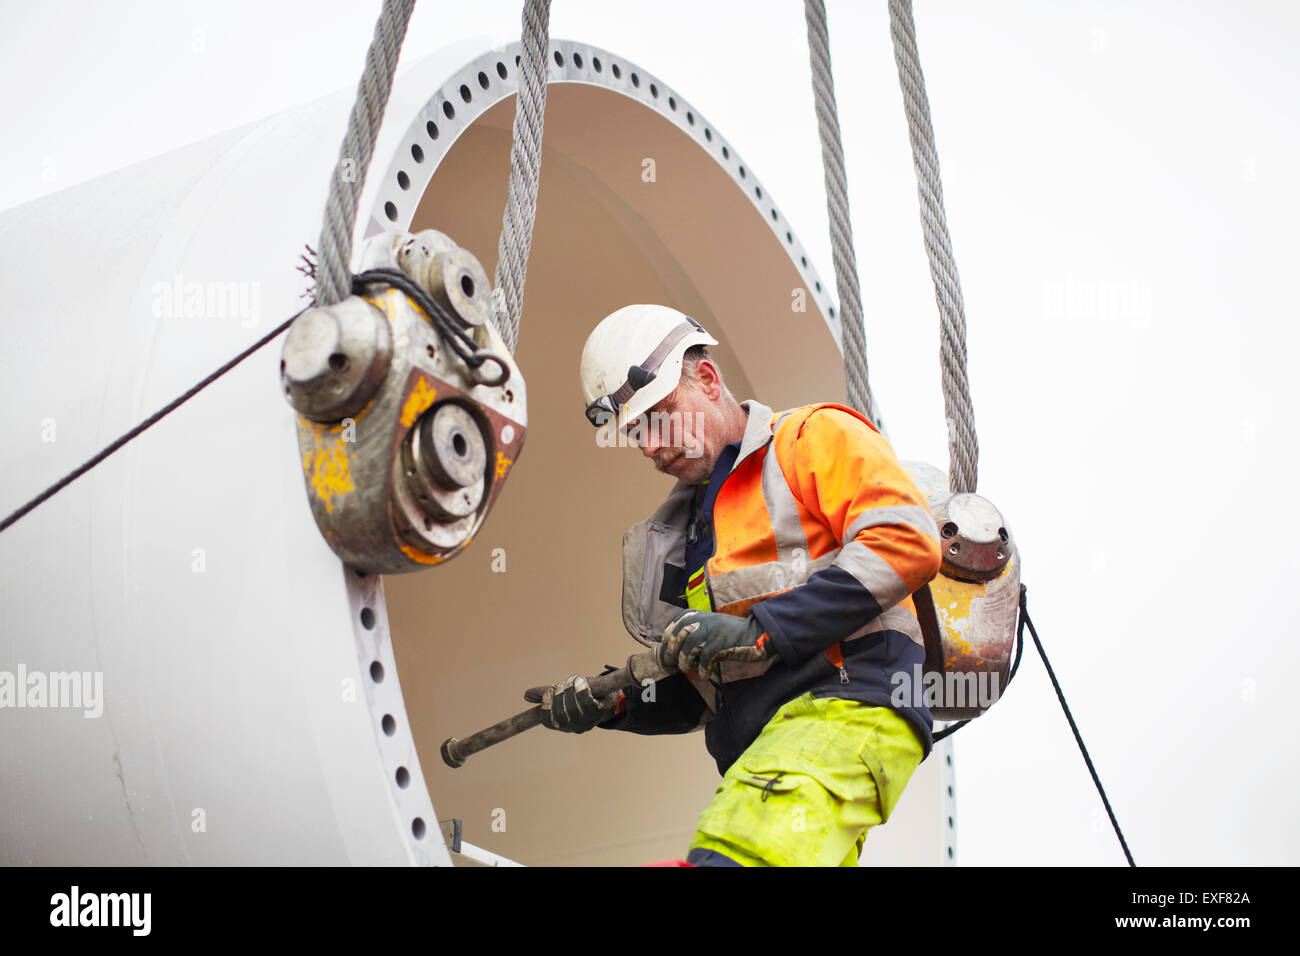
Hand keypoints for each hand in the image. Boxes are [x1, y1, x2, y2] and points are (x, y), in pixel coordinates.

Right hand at [523, 674, 622, 732]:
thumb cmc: (583, 694)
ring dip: (570, 693)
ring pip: (574, 709)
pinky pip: (588, 703)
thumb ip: (547, 694)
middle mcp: (575, 726)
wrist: (608, 695)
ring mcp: (588, 721)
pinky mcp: (599, 713)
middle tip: (558, 686)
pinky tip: (581, 682)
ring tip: (570, 681)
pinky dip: (582, 692)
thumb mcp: (563, 693)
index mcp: (563, 723)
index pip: (549, 722)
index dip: (545, 710)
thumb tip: (526, 696)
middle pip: (561, 715)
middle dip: (558, 698)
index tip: (546, 694)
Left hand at [661, 611, 775, 674]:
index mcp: (701, 614)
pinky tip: (704, 675)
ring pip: (689, 646)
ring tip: (687, 669)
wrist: (757, 632)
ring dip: (686, 660)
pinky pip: (705, 657)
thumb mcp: (712, 625)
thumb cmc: (733, 632)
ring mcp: (713, 630)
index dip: (670, 637)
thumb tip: (677, 646)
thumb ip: (697, 630)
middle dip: (675, 650)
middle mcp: (704, 620)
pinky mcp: (721, 642)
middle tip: (677, 662)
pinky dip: (702, 668)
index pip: (677, 622)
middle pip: (680, 634)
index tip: (669, 649)